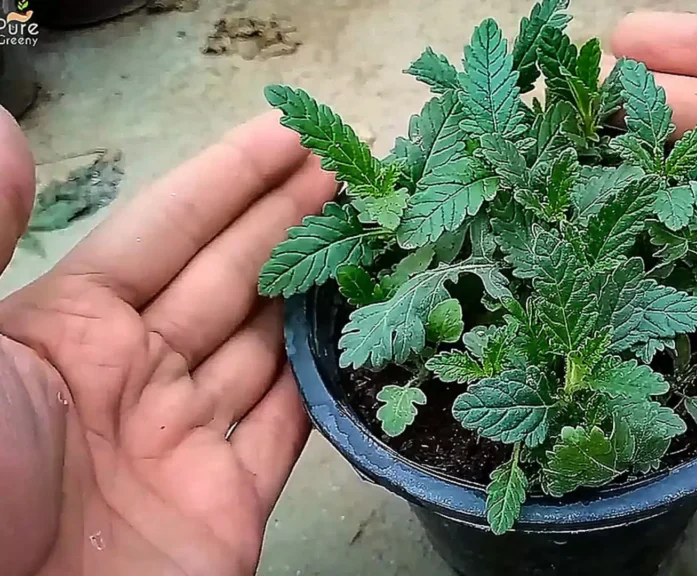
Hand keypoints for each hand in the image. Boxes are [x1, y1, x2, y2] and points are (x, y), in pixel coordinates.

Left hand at [0, 110, 335, 574]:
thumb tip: (3, 127)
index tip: (291, 133)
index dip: (230, 179)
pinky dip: (328, 382)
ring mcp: (184, 440)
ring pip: (267, 345)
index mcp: (68, 329)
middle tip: (352, 169)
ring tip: (372, 236)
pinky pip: (289, 428)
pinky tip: (363, 334)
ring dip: (319, 289)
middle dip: (290, 218)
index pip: (167, 231)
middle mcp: (133, 375)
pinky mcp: (226, 504)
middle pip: (230, 277)